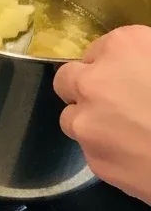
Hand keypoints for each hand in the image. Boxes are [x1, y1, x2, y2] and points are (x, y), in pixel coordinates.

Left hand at [54, 25, 150, 203]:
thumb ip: (148, 56)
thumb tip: (143, 67)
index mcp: (122, 48)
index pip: (98, 49)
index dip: (113, 63)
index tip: (130, 72)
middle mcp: (93, 83)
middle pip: (69, 80)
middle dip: (85, 87)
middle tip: (115, 98)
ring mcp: (88, 125)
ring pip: (73, 119)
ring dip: (92, 120)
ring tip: (129, 129)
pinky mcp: (95, 162)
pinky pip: (92, 151)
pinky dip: (108, 150)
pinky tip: (137, 153)